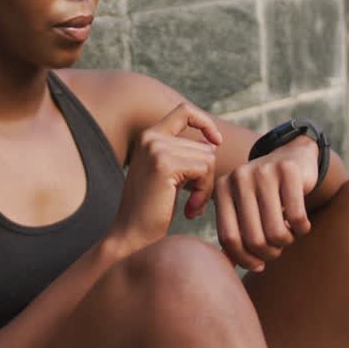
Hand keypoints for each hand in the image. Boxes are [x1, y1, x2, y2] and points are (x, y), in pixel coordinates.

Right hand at [107, 102, 222, 252]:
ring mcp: (156, 149)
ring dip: (206, 187)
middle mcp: (150, 137)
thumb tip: (212, 142)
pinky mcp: (164, 164)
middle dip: (207, 176)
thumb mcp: (168, 176)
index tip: (217, 141)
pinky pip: (204, 171)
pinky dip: (203, 193)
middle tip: (195, 202)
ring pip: (208, 159)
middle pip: (204, 146)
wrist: (131, 237)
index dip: (205, 122)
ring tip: (192, 207)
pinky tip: (190, 210)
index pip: (184, 110)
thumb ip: (185, 155)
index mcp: (148, 136)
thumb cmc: (151, 211)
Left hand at [213, 136, 318, 272]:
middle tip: (276, 249)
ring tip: (288, 235)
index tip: (258, 266)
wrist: (292, 156)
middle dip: (269, 253)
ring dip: (286, 242)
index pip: (228, 237)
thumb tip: (229, 265)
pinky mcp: (289, 171)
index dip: (244, 259)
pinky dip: (302, 229)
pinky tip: (301, 225)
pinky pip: (297, 218)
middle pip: (254, 238)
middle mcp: (239, 177)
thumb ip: (235, 232)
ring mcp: (264, 172)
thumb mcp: (244, 206)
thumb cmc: (265, 193)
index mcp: (223, 188)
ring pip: (276, 232)